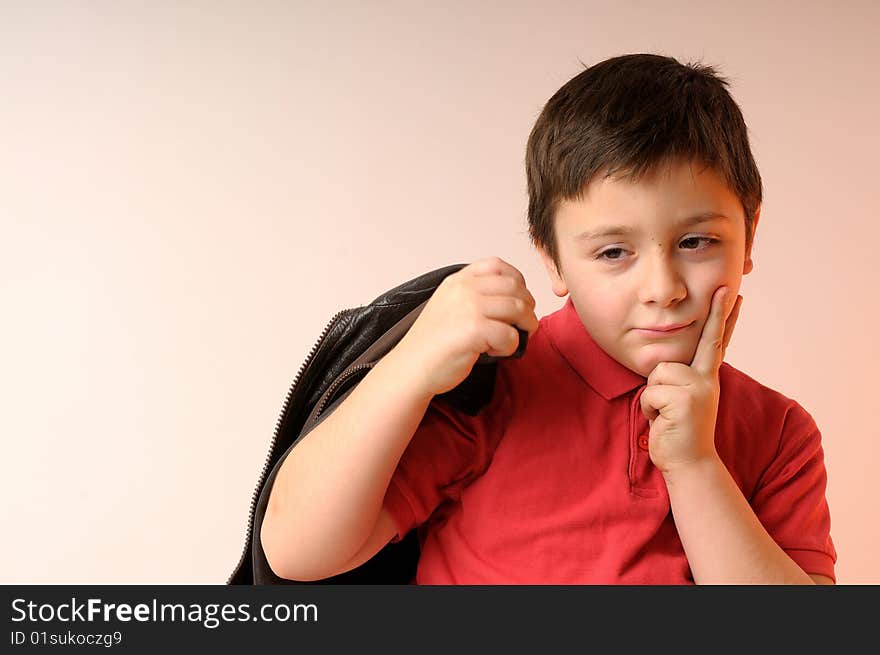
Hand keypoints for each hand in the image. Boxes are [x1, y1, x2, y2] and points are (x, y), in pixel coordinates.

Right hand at [391, 257, 538, 396]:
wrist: (412, 368)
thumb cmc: (432, 343)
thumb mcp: (449, 305)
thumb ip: (475, 295)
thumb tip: (516, 300)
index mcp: (458, 281)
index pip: (497, 265)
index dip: (516, 281)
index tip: (518, 299)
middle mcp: (464, 289)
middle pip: (514, 287)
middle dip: (527, 307)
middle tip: (524, 325)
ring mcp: (469, 307)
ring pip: (518, 309)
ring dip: (523, 327)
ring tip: (509, 340)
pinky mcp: (474, 330)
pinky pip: (511, 335)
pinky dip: (510, 347)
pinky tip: (494, 352)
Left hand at [639, 286, 742, 474]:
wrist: (689, 464)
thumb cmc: (677, 431)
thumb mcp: (681, 400)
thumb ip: (679, 379)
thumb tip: (665, 366)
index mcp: (706, 377)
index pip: (715, 341)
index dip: (723, 317)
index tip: (733, 293)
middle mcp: (705, 379)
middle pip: (698, 342)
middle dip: (712, 317)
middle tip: (724, 286)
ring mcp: (697, 389)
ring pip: (657, 373)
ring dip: (652, 396)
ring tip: (664, 414)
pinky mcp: (683, 400)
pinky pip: (650, 393)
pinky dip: (649, 409)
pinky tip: (662, 422)